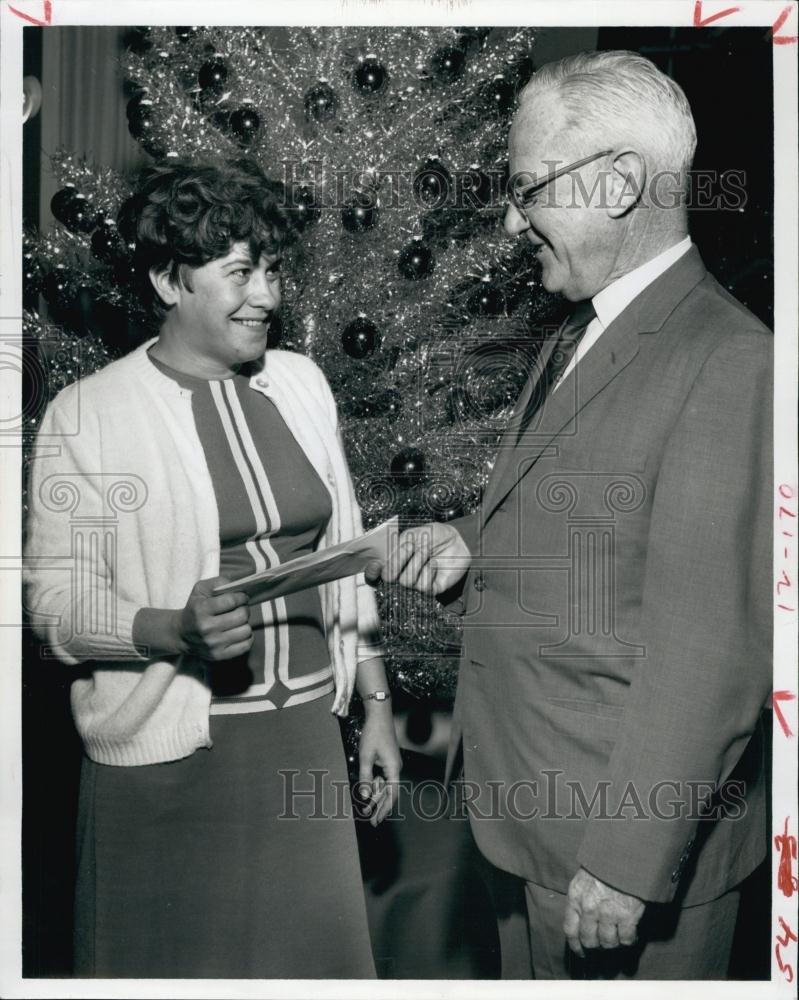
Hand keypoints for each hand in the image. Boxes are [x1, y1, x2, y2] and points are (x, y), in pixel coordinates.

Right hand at [177, 576, 252, 660]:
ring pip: (246, 630)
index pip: (231, 601)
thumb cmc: (195, 608)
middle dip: (244, 609)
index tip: (242, 597)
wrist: (181, 634)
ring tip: (238, 621)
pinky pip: (245, 646)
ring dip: (245, 623)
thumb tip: (238, 586)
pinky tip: (239, 631)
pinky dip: (247, 637)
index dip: (241, 597)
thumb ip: (218, 582)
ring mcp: (213, 644)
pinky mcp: (219, 655)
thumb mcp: (200, 590)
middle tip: (240, 608)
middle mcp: (207, 628)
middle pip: (241, 616)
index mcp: (201, 610)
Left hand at [357, 712, 401, 826]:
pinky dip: (375, 785)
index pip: (392, 794)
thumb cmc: (373, 734)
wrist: (379, 715)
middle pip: (389, 792)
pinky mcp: (387, 759)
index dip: (385, 808)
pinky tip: (368, 791)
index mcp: (394, 768)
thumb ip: (365, 777)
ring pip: (385, 785)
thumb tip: (365, 795)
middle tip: (371, 820)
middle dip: (380, 806)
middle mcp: (396, 767)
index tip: (378, 820)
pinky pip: (383, 777)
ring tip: (366, 809)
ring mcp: (392, 763)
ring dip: (376, 796)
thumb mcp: (366, 756)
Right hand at [365, 523, 470, 595]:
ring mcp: (415, 583)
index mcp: (394, 561)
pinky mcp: (429, 590)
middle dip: (398, 560)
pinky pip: (422, 586)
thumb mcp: (413, 534)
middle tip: (411, 547)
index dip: (371, 572)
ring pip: (405, 581)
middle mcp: (401, 574)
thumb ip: (398, 546)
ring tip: (427, 552)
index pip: (374, 574)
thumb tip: (385, 561)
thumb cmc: (434, 536)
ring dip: (417, 562)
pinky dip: (429, 571)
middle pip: (388, 578)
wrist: (458, 541)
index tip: (376, 564)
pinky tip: (435, 563)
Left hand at [563, 868, 644, 955]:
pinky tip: (631, 934)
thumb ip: (580, 898)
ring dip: (613, 941)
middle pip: (589, 940)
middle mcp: (589, 908)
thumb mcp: (584, 877)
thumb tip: (581, 918)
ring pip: (607, 942)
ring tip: (617, 934)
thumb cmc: (605, 864)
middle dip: (596, 943)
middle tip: (603, 940)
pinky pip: (626, 939)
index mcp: (575, 897)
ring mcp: (608, 913)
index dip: (575, 944)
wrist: (626, 854)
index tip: (580, 951)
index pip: (570, 929)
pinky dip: (629, 940)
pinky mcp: (627, 916)